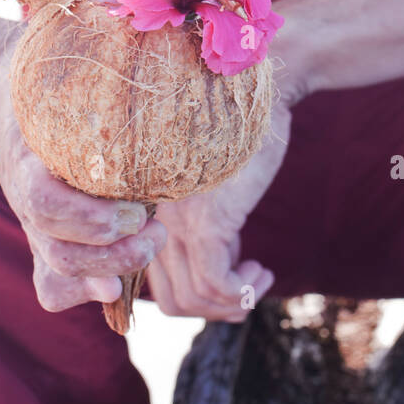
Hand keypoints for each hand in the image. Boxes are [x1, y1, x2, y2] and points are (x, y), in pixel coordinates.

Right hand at [0, 47, 166, 311]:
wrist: (6, 89)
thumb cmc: (48, 65)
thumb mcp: (58, 50)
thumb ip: (87, 22)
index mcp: (24, 156)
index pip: (43, 202)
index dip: (87, 218)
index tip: (136, 211)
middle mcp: (24, 197)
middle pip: (54, 249)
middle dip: (110, 253)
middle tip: (157, 232)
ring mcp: (33, 222)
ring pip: (56, 272)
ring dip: (109, 270)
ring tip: (153, 245)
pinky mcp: (47, 237)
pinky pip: (53, 284)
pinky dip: (85, 292)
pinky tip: (122, 286)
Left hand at [146, 101, 291, 321]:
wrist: (257, 94)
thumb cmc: (236, 135)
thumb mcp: (206, 188)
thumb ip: (199, 227)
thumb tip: (217, 274)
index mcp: (143, 211)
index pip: (150, 282)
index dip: (191, 295)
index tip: (225, 280)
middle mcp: (149, 220)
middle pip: (171, 299)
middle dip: (211, 309)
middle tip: (242, 292)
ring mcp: (174, 223)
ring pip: (193, 298)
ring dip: (230, 304)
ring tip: (254, 281)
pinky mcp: (207, 223)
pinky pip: (217, 283)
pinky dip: (241, 291)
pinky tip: (259, 273)